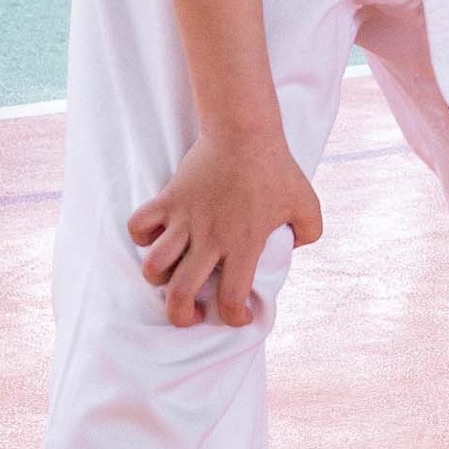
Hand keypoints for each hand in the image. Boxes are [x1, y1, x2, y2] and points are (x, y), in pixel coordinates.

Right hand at [128, 123, 323, 329]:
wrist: (243, 130)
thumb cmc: (276, 167)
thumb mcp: (307, 203)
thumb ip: (310, 233)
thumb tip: (296, 248)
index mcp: (244, 244)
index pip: (231, 299)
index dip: (233, 318)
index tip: (240, 314)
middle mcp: (210, 238)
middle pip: (180, 294)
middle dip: (181, 316)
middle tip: (192, 313)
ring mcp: (185, 219)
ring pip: (154, 266)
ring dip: (159, 280)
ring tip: (171, 277)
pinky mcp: (169, 199)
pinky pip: (139, 226)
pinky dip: (142, 238)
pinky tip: (158, 237)